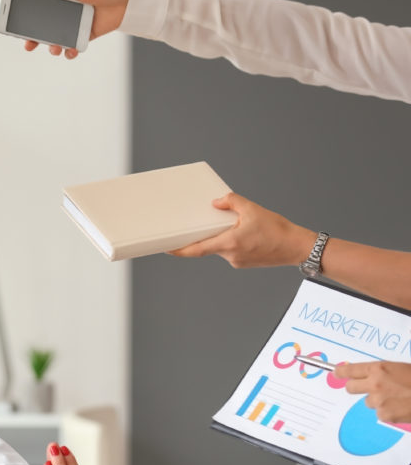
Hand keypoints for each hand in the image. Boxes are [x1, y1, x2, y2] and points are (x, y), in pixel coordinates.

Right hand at [22, 0, 131, 58]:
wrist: (126, 2)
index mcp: (61, 1)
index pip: (40, 10)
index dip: (28, 17)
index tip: (17, 24)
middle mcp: (65, 15)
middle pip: (44, 29)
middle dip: (34, 38)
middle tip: (29, 44)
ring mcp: (74, 27)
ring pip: (57, 40)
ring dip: (52, 47)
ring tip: (55, 48)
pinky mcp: (84, 37)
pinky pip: (73, 47)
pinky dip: (69, 52)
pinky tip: (70, 51)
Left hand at [167, 192, 315, 268]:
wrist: (298, 247)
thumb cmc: (278, 231)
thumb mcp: (253, 209)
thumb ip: (232, 202)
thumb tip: (217, 202)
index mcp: (229, 244)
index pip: (197, 250)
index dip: (180, 250)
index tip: (167, 249)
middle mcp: (230, 256)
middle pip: (209, 246)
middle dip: (206, 235)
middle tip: (204, 224)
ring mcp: (237, 261)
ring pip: (221, 247)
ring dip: (222, 236)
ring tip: (237, 225)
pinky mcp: (244, 262)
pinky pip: (231, 250)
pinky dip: (232, 241)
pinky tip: (244, 233)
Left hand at [336, 361, 410, 427]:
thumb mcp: (401, 369)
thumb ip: (383, 372)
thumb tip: (369, 375)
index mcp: (379, 369)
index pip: (350, 370)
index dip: (341, 372)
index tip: (336, 372)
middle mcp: (375, 384)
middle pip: (350, 388)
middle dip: (356, 387)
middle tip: (369, 388)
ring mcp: (378, 401)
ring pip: (368, 402)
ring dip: (379, 401)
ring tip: (398, 397)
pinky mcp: (385, 415)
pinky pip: (381, 413)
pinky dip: (389, 412)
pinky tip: (402, 407)